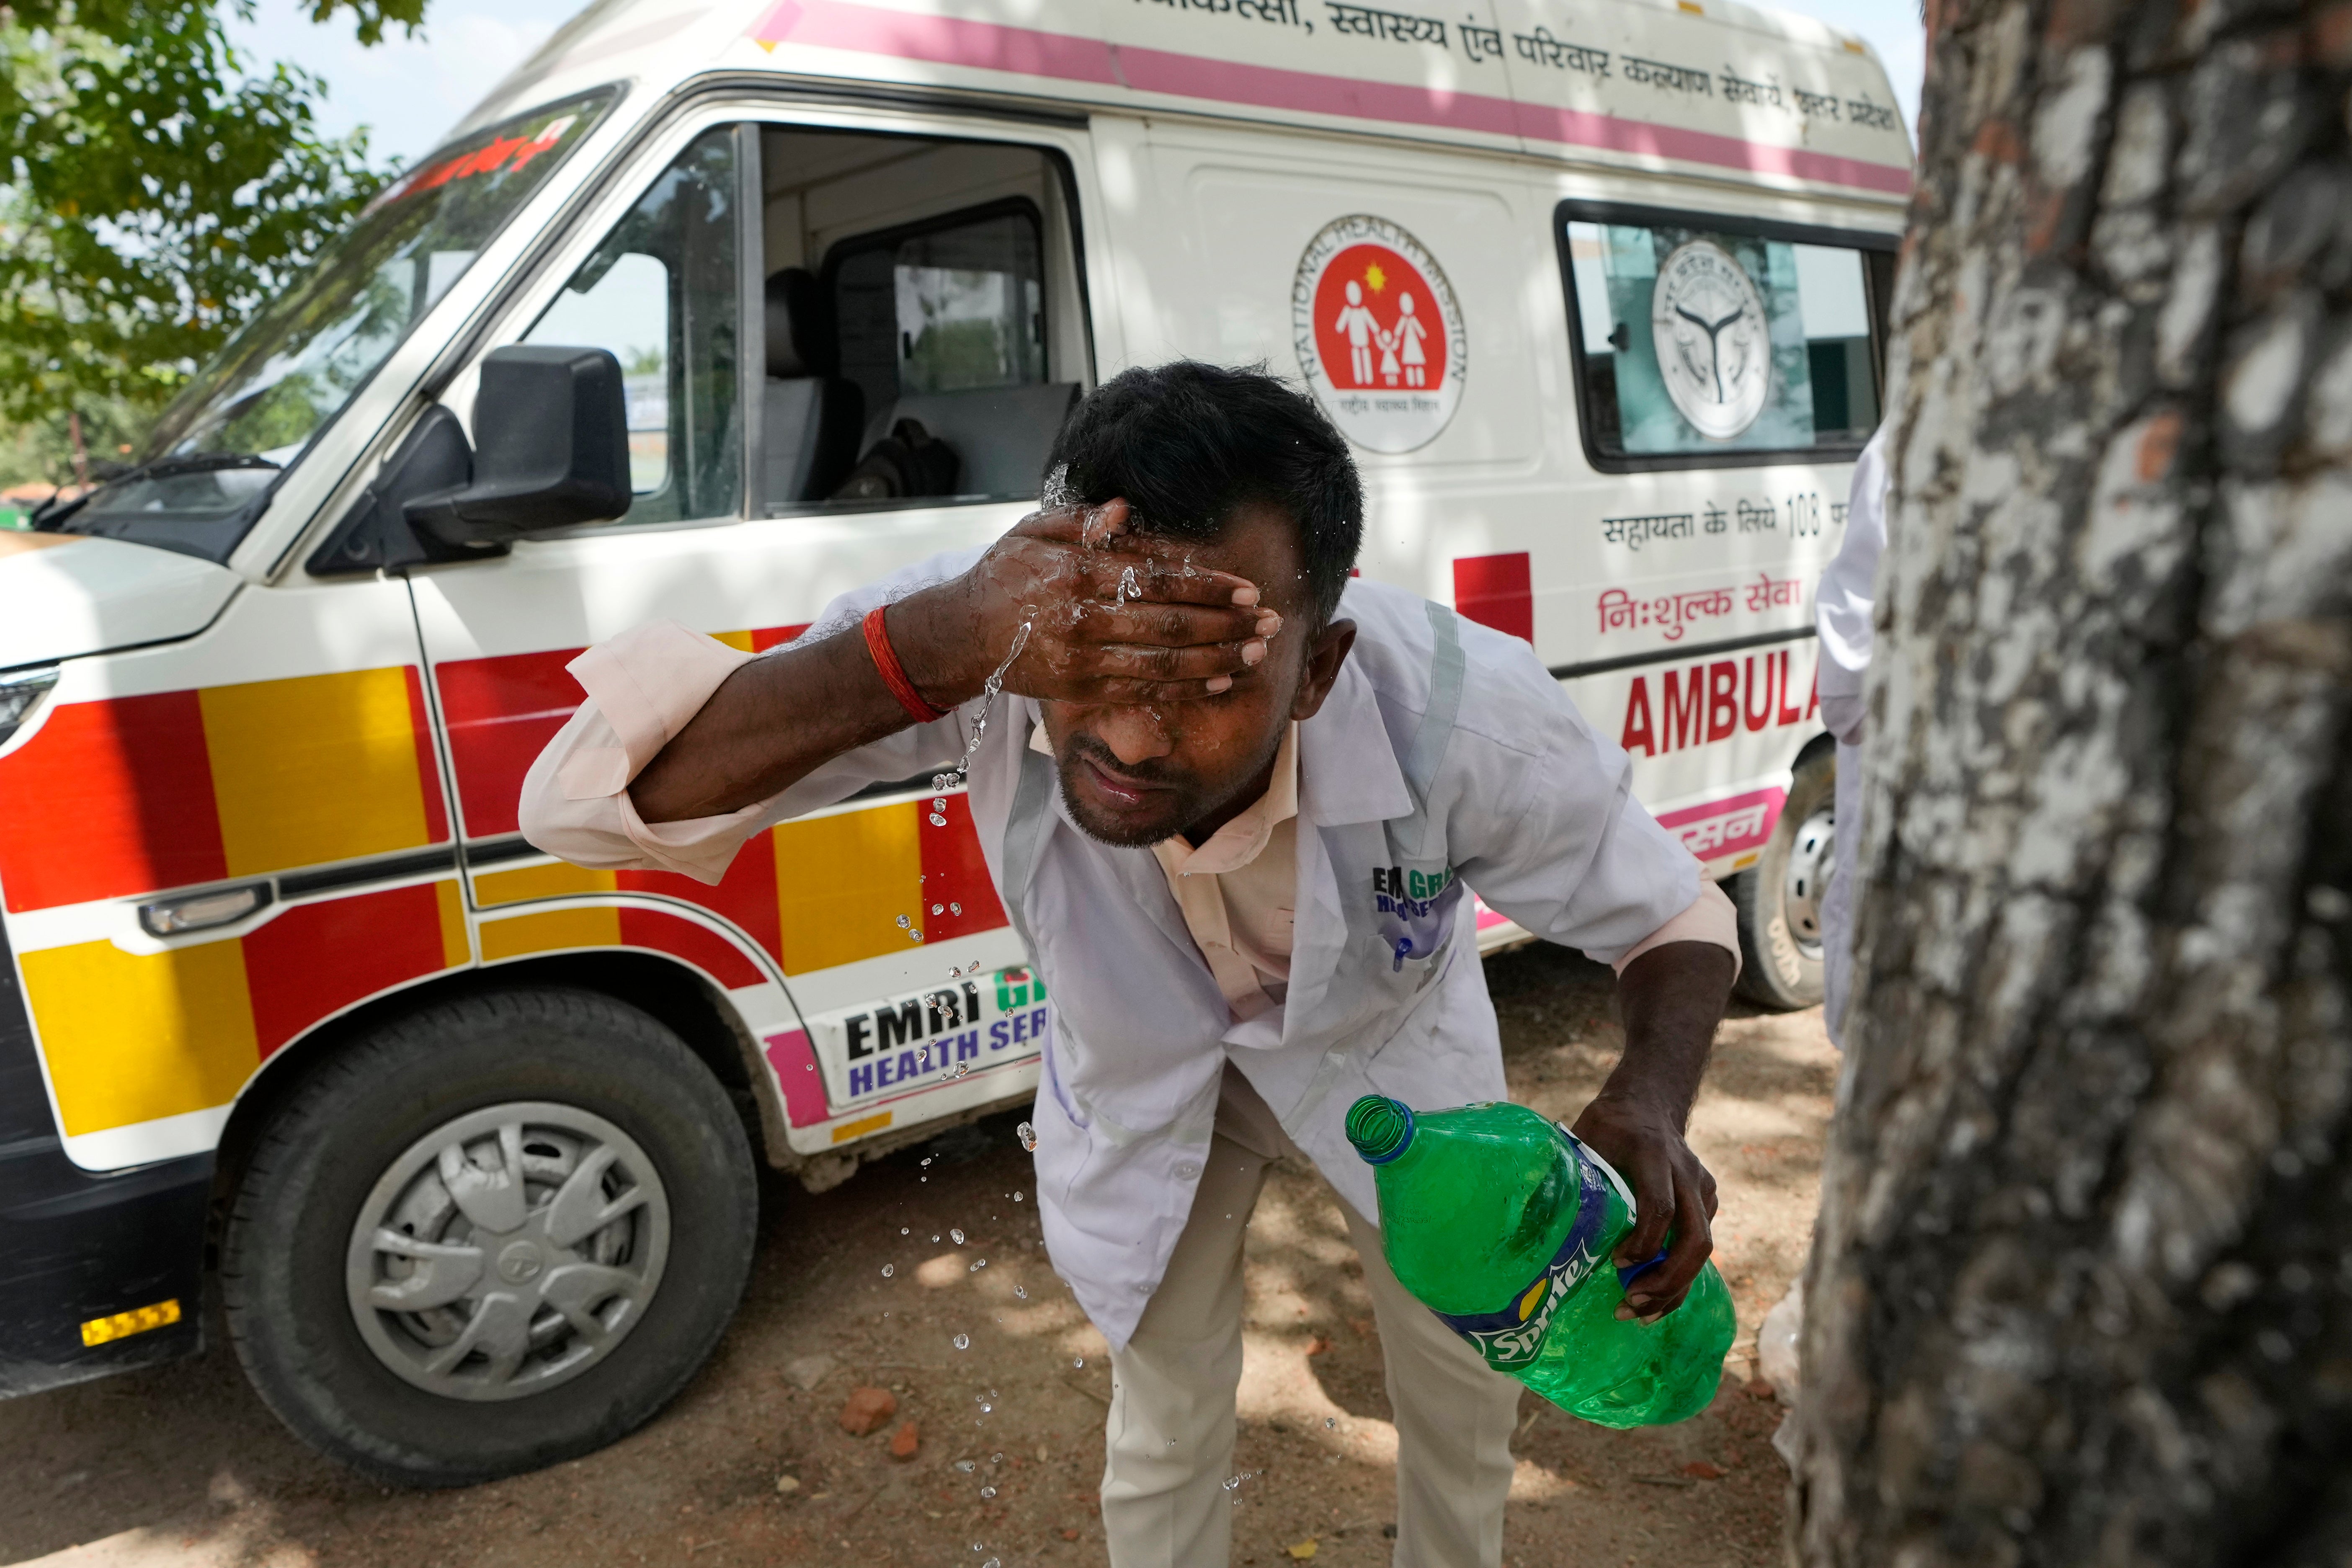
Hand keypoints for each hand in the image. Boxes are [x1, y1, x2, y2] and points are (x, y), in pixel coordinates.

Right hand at [893, 498, 1280, 708]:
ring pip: (1164, 664)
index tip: (1248, 588)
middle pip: (1171, 625)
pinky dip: (1186, 689)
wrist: (961, 635)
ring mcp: (1083, 661)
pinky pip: (1144, 692)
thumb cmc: (1004, 576)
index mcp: (1077, 573)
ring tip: (1256, 653)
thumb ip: (1082, 521)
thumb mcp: (1033, 532)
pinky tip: (1220, 682)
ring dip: (1217, 659)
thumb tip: (1125, 509)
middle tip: (1270, 622)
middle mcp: (1083, 620)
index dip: (1208, 586)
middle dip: (1227, 625)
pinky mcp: (1082, 690)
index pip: (1157, 580)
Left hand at [1570, 1091, 1717, 1323]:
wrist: (1649, 1102)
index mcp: (1653, 1154)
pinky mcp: (1708, 1200)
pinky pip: (1700, 1243)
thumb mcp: (1583, 1137)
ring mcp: (1702, 1187)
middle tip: (1630, 1303)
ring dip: (1675, 1287)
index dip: (1643, 1243)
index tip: (1616, 1264)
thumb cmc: (1608, 1125)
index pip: (1660, 1207)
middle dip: (1665, 1280)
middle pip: (1694, 1238)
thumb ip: (1568, 1173)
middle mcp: (1686, 1172)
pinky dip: (1681, 1275)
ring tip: (1640, 1313)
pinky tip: (1655, 1297)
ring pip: (1702, 1247)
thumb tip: (1527, 1219)